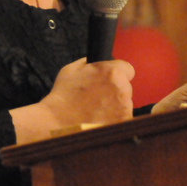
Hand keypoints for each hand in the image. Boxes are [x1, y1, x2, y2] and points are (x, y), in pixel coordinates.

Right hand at [10, 57, 134, 142]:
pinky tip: (100, 121)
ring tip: (97, 112)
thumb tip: (99, 61)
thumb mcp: (73, 69)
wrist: (58, 123)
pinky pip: (123, 119)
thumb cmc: (64, 96)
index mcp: (112, 72)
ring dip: (115, 106)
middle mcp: (122, 89)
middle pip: (126, 88)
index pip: (128, 69)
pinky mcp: (123, 124)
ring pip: (125, 104)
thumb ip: (91, 63)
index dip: (118, 74)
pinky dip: (114, 120)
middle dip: (115, 91)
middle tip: (99, 98)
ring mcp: (125, 109)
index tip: (110, 80)